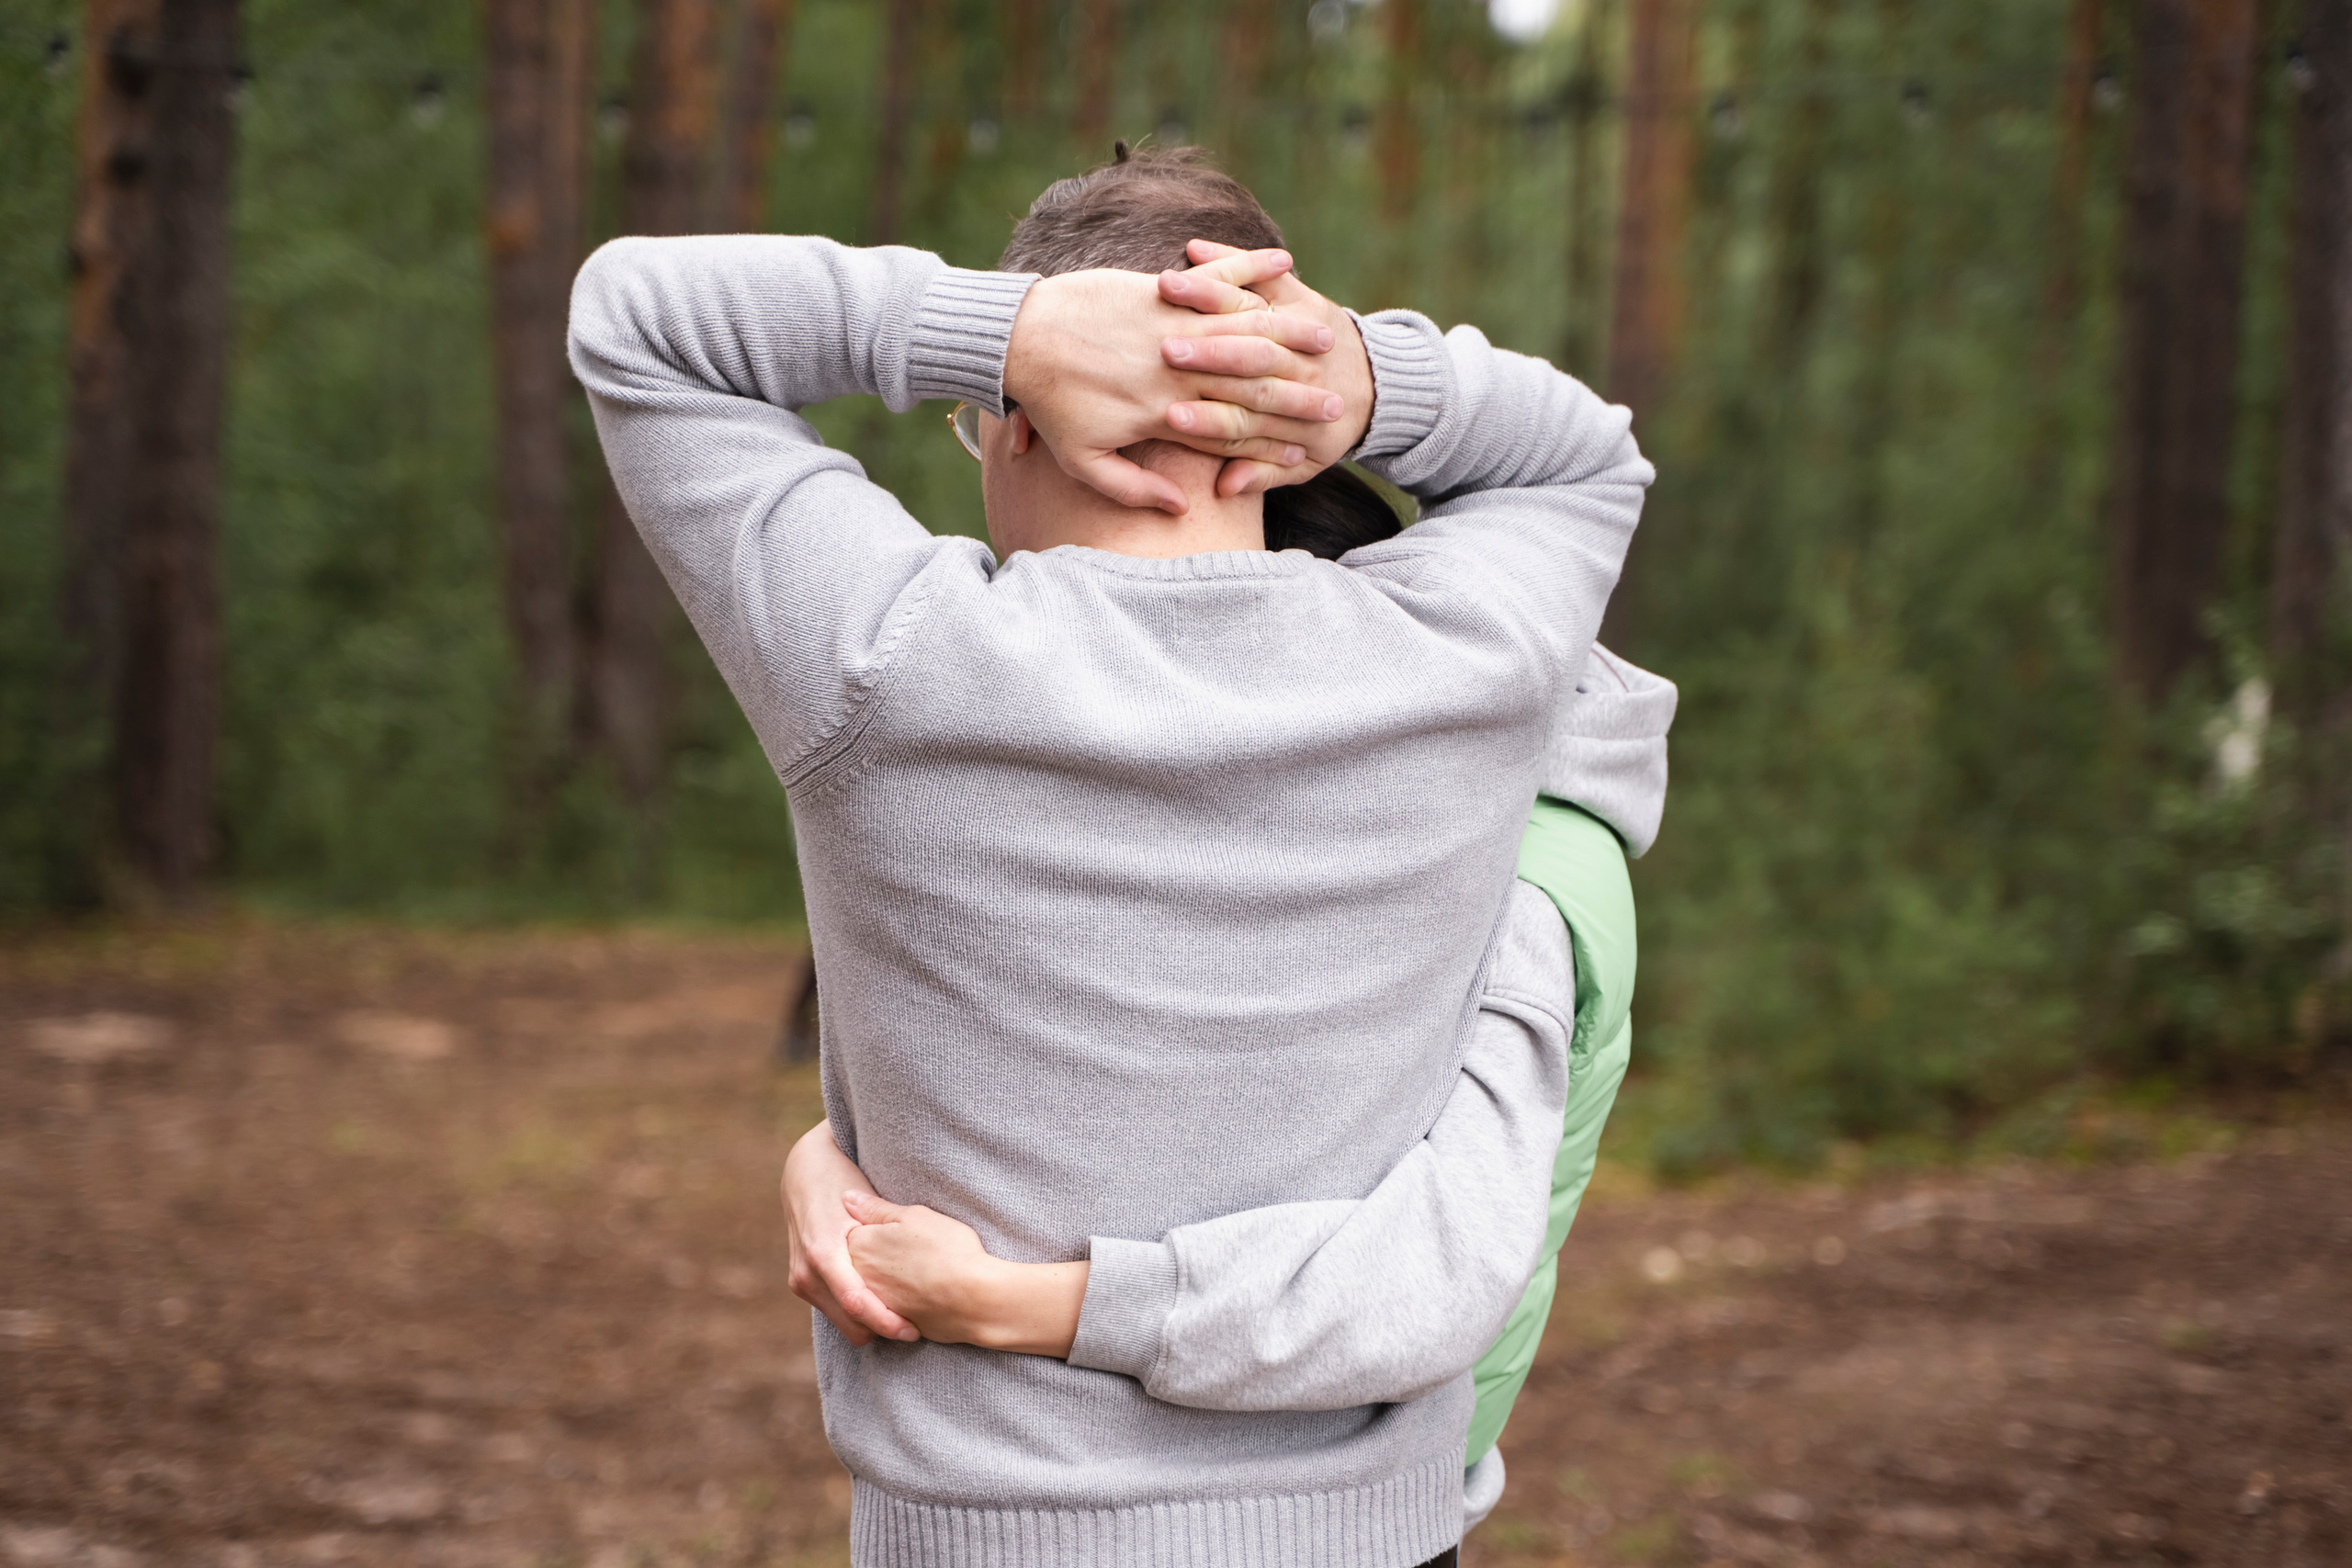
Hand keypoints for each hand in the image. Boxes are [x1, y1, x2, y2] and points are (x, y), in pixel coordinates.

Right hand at [781, 1121, 916, 1345]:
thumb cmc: (842, 1181)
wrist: (804, 1172)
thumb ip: (885, 1225)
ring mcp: (801, 1281)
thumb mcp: (864, 1199)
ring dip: (870, 1323)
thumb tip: (919, 1255)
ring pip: (844, 1323)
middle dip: (882, 1330)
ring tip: (903, 1315)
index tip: (914, 1330)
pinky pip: (835, 1312)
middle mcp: (807, 1273)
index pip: (857, 1303)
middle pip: (851, 1324)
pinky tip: (882, 1301)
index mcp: (824, 1252)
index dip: (887, 1322)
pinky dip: (857, 1313)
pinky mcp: (801, 1284)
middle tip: (915, 1327)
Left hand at [844, 1191, 1086, 1357]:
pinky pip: (884, 1308)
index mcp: (859, 1245)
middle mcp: (858, 1276)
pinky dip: (896, 1299)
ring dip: (883, 1279)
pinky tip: (918, 1290)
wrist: (974, 1298)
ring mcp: (873, 1302)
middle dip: (873, 1255)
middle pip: (855, 1261)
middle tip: (907, 1249)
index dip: (874, 1227)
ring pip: (869, 1285)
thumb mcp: (914, 1216)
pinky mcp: (891, 1323)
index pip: (851, 1231)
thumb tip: (846, 1198)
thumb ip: (875, 1209)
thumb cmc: (947, 1250)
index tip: (895, 1228)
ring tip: (913, 1269)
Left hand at [1003, 249, 1346, 513]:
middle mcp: (1174, 370)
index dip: (1277, 436)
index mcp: (1163, 413)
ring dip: (1288, 332)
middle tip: (1340, 393)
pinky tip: (1284, 262)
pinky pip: (1215, 279)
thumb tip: (1182, 506)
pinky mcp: (1159, 290)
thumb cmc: (1050, 401)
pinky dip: (1250, 269)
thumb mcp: (1082, 458)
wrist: (1019, 337)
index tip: (1310, 444)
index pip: (1233, 427)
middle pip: (1250, 379)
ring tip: (1325, 335)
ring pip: (1241, 329)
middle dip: (1298, 388)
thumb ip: (1132, 487)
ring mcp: (1170, 325)